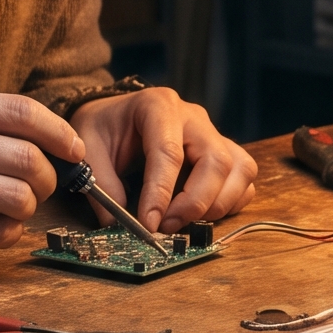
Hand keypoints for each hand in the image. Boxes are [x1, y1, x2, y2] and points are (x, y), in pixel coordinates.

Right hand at [0, 90, 84, 266]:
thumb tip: (44, 135)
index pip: (23, 112)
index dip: (59, 132)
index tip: (73, 149)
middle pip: (29, 157)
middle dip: (48, 177)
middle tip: (40, 186)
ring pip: (20, 196)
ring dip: (28, 207)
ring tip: (13, 207)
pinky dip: (9, 233)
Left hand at [72, 87, 255, 233]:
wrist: (115, 115)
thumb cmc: (104, 128)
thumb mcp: (89, 148)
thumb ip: (102, 184)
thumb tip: (119, 224)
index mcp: (158, 106)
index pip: (168, 151)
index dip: (161, 192)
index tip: (149, 223)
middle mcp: (193, 117)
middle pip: (215, 160)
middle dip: (194, 202)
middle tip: (167, 227)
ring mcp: (212, 134)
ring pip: (239, 169)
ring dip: (218, 205)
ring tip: (184, 222)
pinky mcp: (223, 152)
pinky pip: (243, 179)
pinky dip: (230, 203)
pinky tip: (202, 214)